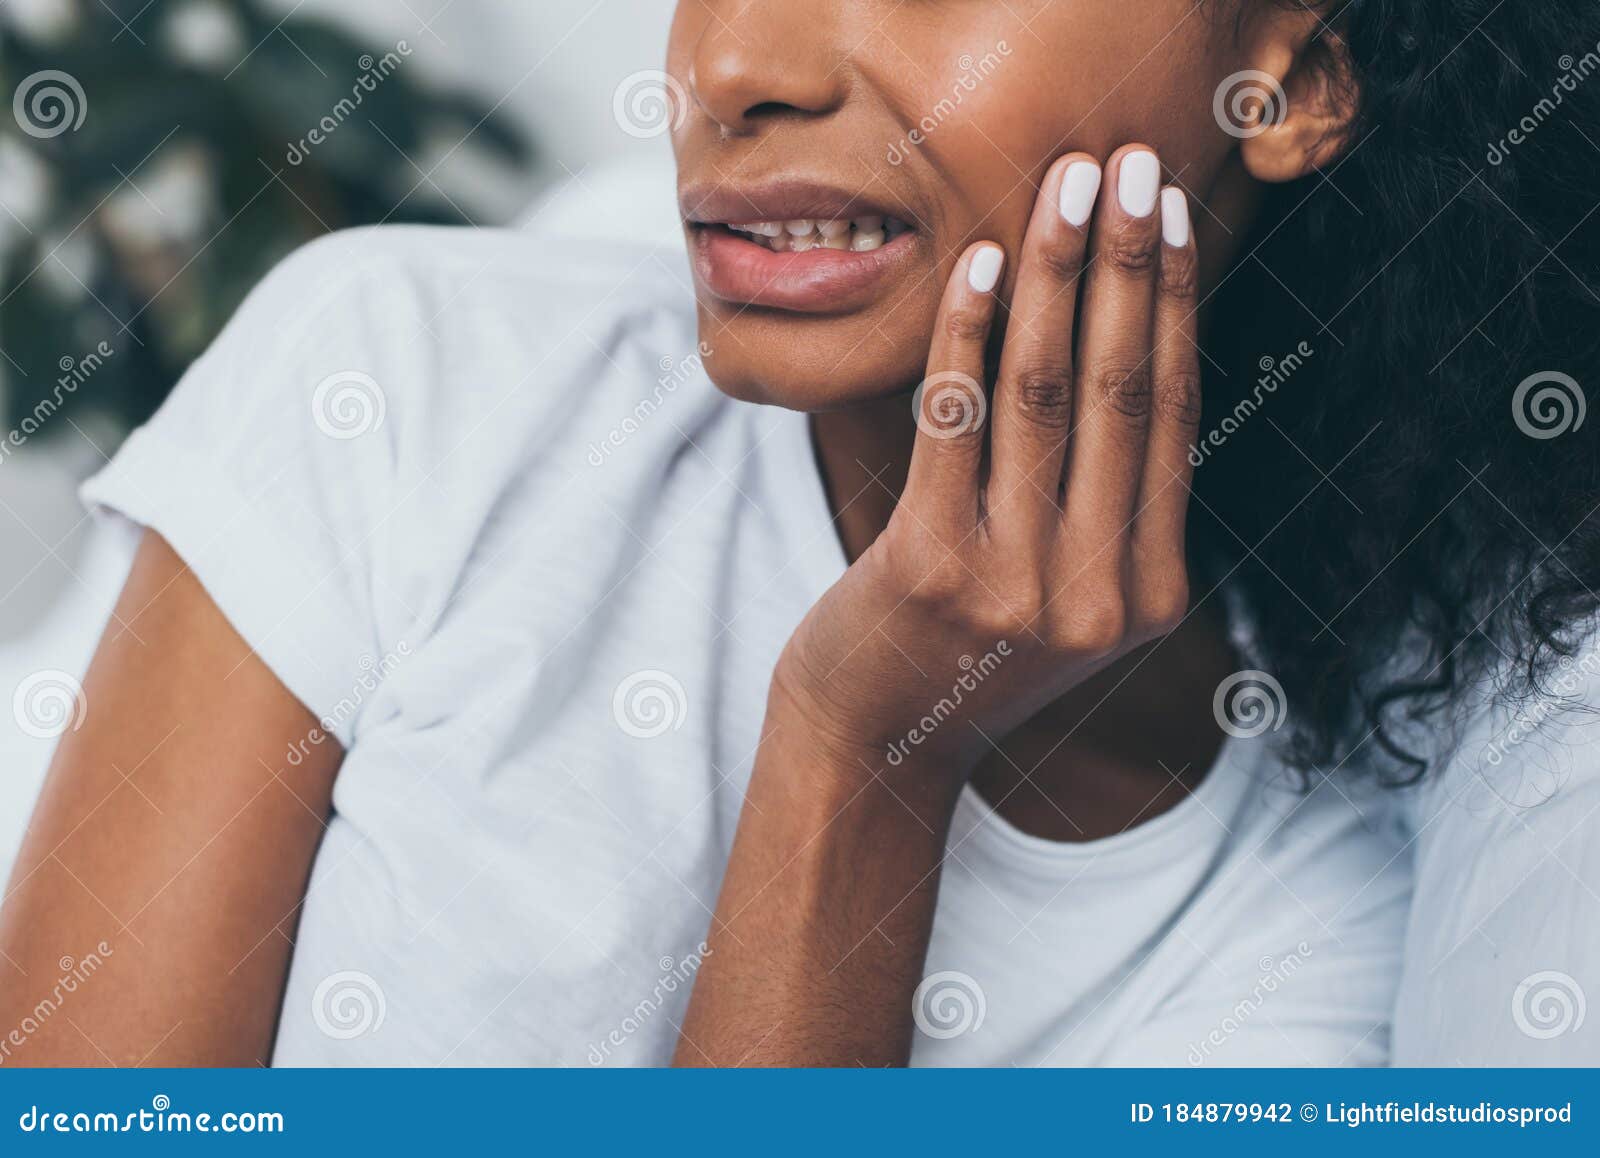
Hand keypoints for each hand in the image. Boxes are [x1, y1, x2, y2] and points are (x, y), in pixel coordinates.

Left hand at [771, 145, 1200, 780]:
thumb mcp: (1067, 592)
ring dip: (1056, 274)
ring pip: (1046, 394)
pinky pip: (956, 419)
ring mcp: (1019, 586)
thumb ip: (1111, 504)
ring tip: (1064, 186)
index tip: (1173, 213)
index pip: (1170, 416)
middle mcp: (1100, 592)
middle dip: (1130, 262)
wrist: (877, 742)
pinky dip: (968, 331)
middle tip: (1131, 163)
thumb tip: (1133, 342)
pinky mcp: (933, 568)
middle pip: (1121, 390)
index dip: (1174, 302)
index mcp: (1152, 591)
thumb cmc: (966, 644)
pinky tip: (979, 263)